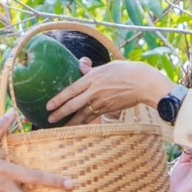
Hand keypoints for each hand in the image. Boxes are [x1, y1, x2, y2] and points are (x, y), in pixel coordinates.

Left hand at [47, 61, 172, 124]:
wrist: (143, 83)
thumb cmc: (126, 71)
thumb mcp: (107, 66)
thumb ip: (91, 69)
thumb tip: (80, 63)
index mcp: (93, 78)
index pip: (71, 90)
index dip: (59, 99)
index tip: (48, 106)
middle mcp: (95, 91)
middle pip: (74, 104)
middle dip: (60, 113)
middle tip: (49, 119)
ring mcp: (102, 101)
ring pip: (83, 114)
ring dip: (71, 121)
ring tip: (60, 128)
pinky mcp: (109, 109)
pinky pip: (93, 117)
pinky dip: (84, 122)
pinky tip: (78, 127)